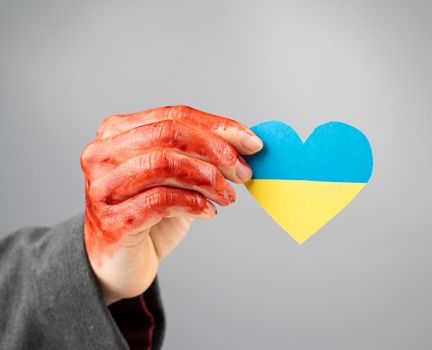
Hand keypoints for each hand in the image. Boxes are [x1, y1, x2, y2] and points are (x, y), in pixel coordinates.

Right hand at [80, 106, 262, 304]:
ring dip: (207, 178)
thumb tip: (244, 144)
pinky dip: (194, 203)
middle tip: (243, 172)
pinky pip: (161, 200)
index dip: (218, 127)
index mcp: (116, 133)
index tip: (251, 142)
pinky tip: (208, 212)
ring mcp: (103, 187)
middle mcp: (102, 154)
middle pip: (169, 134)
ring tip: (227, 195)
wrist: (122, 263)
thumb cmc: (148, 216)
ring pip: (165, 164)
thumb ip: (197, 156)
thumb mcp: (174, 178)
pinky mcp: (111, 221)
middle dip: (216, 151)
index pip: (174, 116)